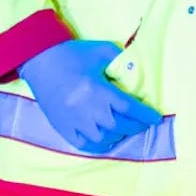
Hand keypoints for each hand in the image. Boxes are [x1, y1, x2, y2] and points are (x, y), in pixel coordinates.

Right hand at [19, 40, 162, 153]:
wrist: (39, 60)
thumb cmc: (72, 54)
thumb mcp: (101, 51)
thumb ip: (121, 60)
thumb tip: (136, 69)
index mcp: (98, 90)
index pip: (129, 108)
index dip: (145, 115)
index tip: (156, 118)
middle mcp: (87, 109)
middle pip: (119, 125)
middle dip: (135, 126)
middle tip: (143, 123)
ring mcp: (73, 121)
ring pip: (102, 138)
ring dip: (118, 136)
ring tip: (125, 129)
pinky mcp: (62, 127)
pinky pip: (83, 144)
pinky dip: (98, 145)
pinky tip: (106, 139)